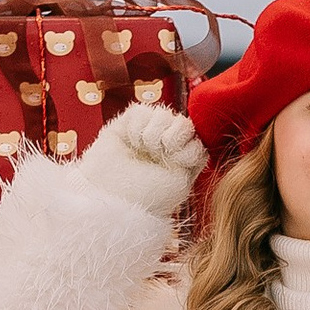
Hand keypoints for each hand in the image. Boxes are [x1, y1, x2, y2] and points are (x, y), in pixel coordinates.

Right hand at [80, 100, 207, 216]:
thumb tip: (192, 123)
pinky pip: (142, 111)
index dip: (188, 148)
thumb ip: (196, 153)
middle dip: (173, 139)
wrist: (110, 197)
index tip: (176, 163)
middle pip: (184, 122)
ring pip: (163, 114)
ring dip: (152, 135)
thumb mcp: (181, 182)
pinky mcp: (128, 123)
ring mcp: (149, 131)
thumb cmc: (146, 197)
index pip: (200, 138)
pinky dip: (136, 128)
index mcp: (185, 158)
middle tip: (158, 156)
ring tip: (142, 151)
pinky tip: (130, 143)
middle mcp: (169, 143)